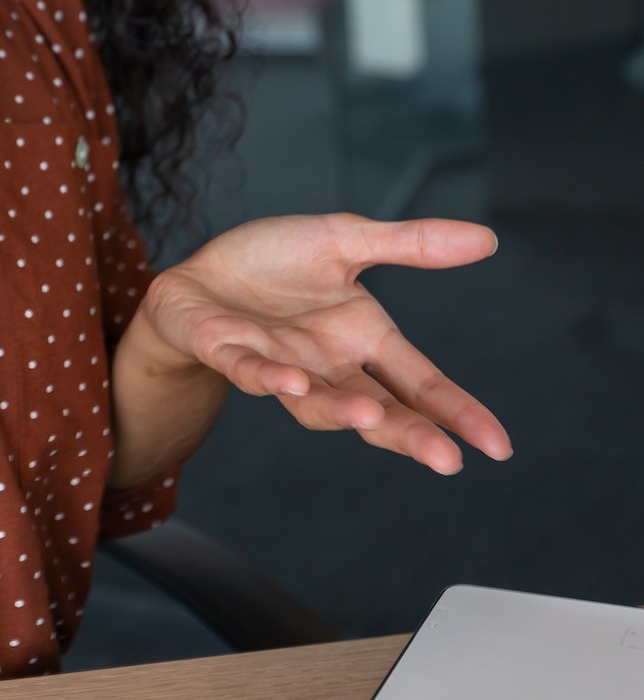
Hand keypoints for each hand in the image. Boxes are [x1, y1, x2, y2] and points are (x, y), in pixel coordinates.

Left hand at [139, 213, 511, 474]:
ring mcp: (279, 365)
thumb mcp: (346, 240)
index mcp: (363, 341)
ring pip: (314, 404)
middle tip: (446, 460)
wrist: (200, 273)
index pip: (421, 384)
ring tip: (371, 418)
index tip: (498, 445)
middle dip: (409, 434)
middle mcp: (327, 366)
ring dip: (341, 411)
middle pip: (377, 410)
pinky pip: (250, 372)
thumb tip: (488, 239)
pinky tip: (291, 380)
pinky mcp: (229, 352)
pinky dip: (269, 378)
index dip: (458, 413)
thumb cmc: (275, 264)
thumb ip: (410, 244)